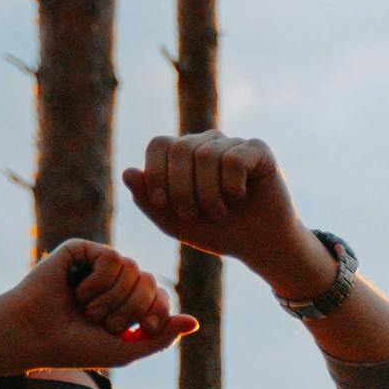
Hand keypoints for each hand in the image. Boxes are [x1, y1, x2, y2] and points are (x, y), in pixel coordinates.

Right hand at [0, 237, 194, 373]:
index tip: (134, 330)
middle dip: (130, 310)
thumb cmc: (76, 346)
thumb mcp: (126, 350)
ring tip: (86, 309)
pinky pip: (113, 258)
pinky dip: (98, 282)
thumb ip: (162, 337)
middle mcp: (118, 279)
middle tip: (102, 322)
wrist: (36, 335)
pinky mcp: (83, 249)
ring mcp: (100, 262)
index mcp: (130, 300)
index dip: (155, 315)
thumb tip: (195, 322)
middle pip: (151, 282)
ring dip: (111, 299)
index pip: (162, 297)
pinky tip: (76, 290)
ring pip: (133, 269)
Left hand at [123, 132, 325, 294]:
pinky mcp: (258, 149)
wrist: (260, 245)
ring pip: (207, 156)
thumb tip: (127, 172)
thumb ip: (147, 200)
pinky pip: (234, 159)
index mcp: (184, 154)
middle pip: (180, 148)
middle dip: (180, 188)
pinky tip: (241, 197)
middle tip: (193, 214)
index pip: (159, 144)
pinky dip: (232, 186)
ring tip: (220, 212)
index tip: (160, 203)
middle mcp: (207, 142)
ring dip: (208, 194)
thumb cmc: (217, 232)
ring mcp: (233, 143)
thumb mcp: (174, 222)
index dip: (155, 174)